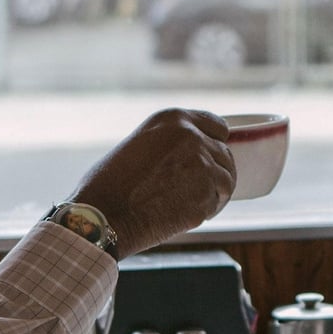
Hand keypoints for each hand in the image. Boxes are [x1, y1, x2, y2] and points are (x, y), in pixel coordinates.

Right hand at [72, 109, 235, 256]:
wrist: (104, 215)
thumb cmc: (110, 184)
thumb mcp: (140, 143)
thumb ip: (170, 141)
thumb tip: (193, 153)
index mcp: (174, 119)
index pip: (218, 126)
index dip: (214, 143)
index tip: (209, 155)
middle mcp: (192, 137)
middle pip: (225, 154)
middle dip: (215, 170)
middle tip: (195, 187)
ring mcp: (203, 166)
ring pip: (228, 179)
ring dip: (215, 191)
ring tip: (191, 202)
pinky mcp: (206, 195)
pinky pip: (219, 201)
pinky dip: (208, 209)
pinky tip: (186, 212)